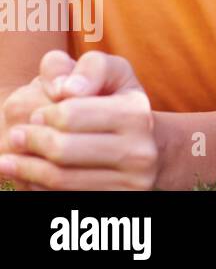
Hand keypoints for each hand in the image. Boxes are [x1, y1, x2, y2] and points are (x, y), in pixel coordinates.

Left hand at [0, 50, 158, 189]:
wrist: (148, 147)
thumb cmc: (118, 102)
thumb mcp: (112, 74)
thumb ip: (90, 67)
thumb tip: (66, 89)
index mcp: (136, 114)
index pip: (70, 114)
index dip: (45, 113)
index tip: (37, 114)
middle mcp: (139, 151)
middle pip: (62, 149)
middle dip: (32, 141)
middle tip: (18, 136)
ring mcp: (130, 182)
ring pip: (60, 179)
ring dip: (25, 168)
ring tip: (8, 160)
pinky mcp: (117, 200)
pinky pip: (64, 198)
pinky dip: (39, 187)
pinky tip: (29, 176)